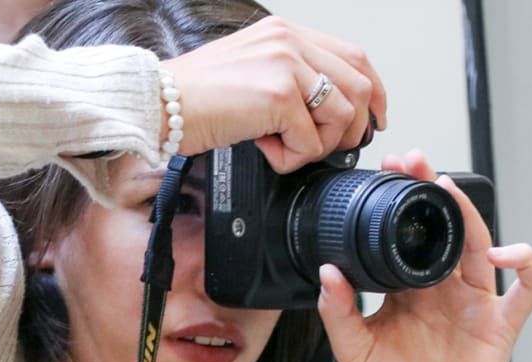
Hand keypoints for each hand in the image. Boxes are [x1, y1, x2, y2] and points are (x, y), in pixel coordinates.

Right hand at [160, 16, 385, 173]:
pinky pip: (311, 142)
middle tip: (330, 148)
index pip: (354, 57)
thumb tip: (322, 112)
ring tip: (285, 149)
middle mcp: (289, 42)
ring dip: (320, 146)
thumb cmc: (193, 97)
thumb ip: (287, 79)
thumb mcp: (249, 71)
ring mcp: (286, 66)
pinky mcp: (277, 97)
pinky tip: (266, 152)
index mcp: (285, 34)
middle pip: (359, 85)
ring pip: (342, 116)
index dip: (373, 93)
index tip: (373, 119)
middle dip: (354, 127)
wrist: (158, 104)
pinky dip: (293, 159)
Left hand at [317, 149, 531, 361]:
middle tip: (411, 161)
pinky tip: (501, 254)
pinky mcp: (501, 326)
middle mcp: (442, 291)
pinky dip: (525, 264)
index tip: (385, 174)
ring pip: (482, 245)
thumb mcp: (353, 350)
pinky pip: (528, 288)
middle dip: (431, 191)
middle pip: (445, 228)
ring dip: (467, 212)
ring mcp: (474, 305)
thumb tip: (327, 271)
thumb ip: (339, 311)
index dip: (402, 203)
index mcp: (408, 291)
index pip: (409, 235)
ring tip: (443, 187)